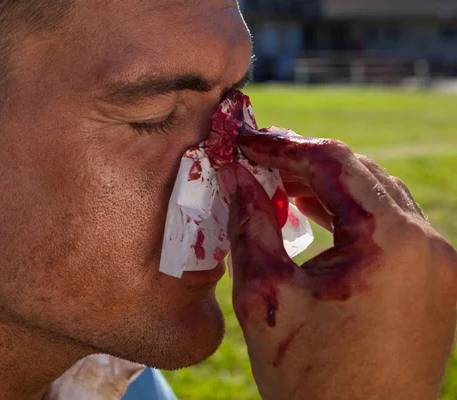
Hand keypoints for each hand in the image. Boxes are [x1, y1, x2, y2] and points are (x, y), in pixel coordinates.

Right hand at [218, 130, 456, 399]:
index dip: (282, 146)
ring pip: (379, 194)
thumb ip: (250, 224)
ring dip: (328, 184)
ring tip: (278, 184)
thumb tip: (235, 175)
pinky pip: (392, 224)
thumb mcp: (265, 295)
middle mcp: (428, 244)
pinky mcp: (438, 280)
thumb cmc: (310, 379)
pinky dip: (352, 212)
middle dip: (304, 161)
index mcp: (390, 243)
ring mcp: (440, 262)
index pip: (332, 162)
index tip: (246, 140)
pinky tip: (315, 214)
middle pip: (360, 172)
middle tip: (257, 159)